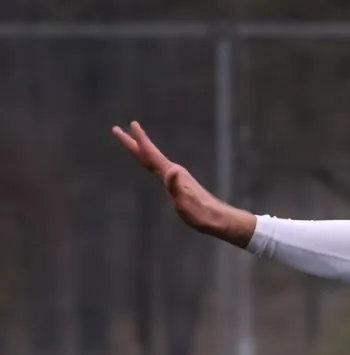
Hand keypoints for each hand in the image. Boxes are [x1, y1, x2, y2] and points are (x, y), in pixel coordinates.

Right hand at [112, 121, 255, 246]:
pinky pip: (159, 169)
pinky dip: (151, 162)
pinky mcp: (179, 185)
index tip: (132, 124)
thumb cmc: (202, 213)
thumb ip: (177, 186)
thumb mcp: (186, 202)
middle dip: (133, 142)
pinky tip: (151, 164)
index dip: (140, 140)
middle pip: (149, 154)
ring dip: (141, 150)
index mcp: (173, 174)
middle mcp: (174, 172)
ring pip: (154, 160)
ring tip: (132, 143)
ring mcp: (177, 178)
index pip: (151, 154)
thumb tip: (172, 170)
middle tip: (117, 129)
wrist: (218, 219)